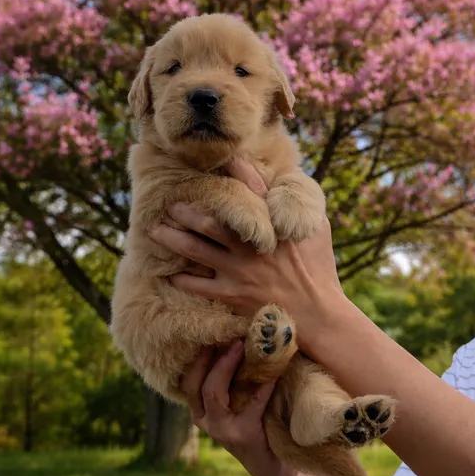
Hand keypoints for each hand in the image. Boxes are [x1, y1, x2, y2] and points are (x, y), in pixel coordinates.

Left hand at [149, 158, 346, 337]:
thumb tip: (289, 182)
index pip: (250, 188)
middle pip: (210, 221)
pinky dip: (182, 279)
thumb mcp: (318, 230)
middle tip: (169, 203)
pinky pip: (198, 286)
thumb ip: (300, 206)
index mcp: (273, 225)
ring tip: (154, 230)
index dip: (233, 169)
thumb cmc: (320, 269)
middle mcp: (251, 245)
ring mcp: (239, 270)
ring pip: (196, 250)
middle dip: (186, 210)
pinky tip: (168, 274)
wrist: (319, 315)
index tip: (216, 160)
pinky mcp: (232, 295)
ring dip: (173, 238)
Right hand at [181, 339, 296, 475]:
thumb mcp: (238, 403)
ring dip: (227, 366)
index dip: (198, 357)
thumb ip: (234, 380)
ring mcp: (221, 430)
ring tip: (241, 346)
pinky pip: (251, 403)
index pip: (189, 380)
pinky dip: (262, 385)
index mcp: (201, 411)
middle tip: (230, 336)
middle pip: (197, 384)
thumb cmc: (258, 427)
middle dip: (211, 357)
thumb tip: (240, 338)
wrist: (274, 469)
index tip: (212, 333)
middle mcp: (205, 421)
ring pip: (213, 392)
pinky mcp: (243, 435)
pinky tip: (273, 372)